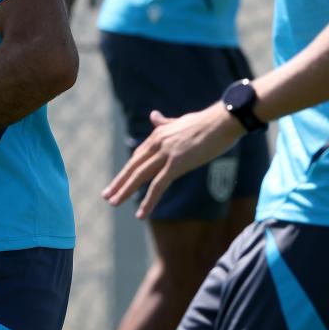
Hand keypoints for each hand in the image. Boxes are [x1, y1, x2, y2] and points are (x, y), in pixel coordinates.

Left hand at [102, 103, 242, 217]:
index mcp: (158, 135)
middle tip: (106, 196)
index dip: (127, 171)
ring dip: (126, 191)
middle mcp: (157, 144)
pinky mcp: (177, 164)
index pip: (137, 157)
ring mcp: (166, 154)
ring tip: (114, 203)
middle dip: (119, 182)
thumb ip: (164, 122)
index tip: (116, 182)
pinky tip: (142, 214)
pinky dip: (148, 201)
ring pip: (140, 176)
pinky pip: (159, 186)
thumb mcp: (180, 122)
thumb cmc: (206, 122)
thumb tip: (153, 116)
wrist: (222, 120)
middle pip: (134, 167)